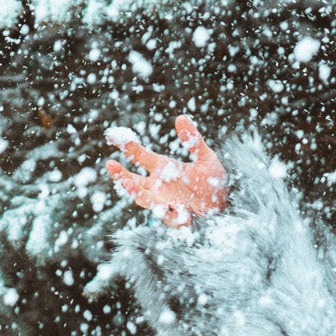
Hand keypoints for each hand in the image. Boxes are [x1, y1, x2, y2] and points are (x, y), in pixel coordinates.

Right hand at [105, 116, 228, 227]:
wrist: (225, 205)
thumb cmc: (212, 181)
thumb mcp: (205, 158)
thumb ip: (192, 140)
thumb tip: (181, 117)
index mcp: (163, 168)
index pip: (140, 156)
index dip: (126, 146)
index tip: (112, 136)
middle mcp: (160, 186)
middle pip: (134, 181)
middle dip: (121, 175)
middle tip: (110, 165)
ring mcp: (166, 203)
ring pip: (145, 199)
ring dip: (136, 192)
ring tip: (128, 184)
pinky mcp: (177, 218)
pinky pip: (171, 217)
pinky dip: (171, 214)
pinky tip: (178, 211)